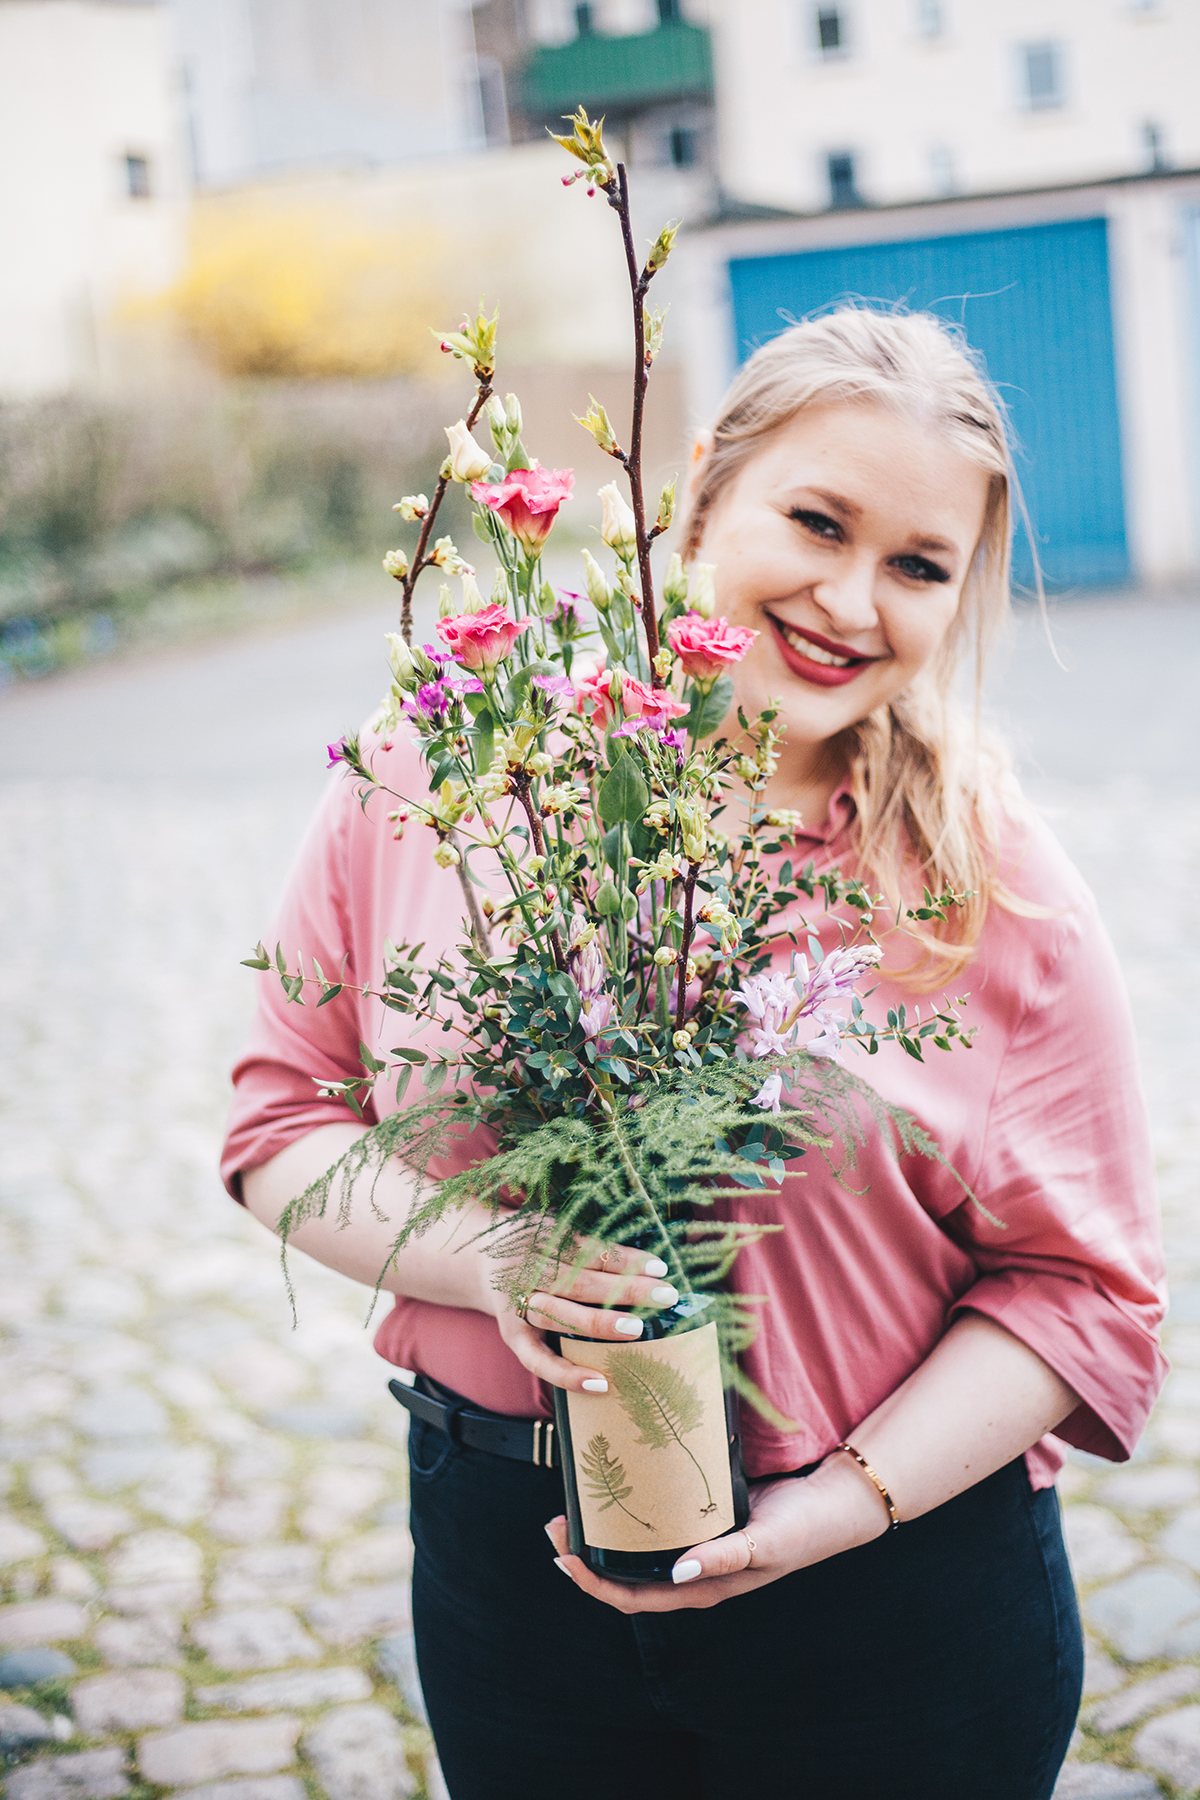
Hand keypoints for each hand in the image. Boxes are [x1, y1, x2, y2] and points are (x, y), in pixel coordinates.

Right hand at [491, 1239, 679, 1391]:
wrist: (479, 1258)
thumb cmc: (536, 1244)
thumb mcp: (556, 1227)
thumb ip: (592, 1242)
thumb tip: (649, 1263)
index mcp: (540, 1236)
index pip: (588, 1249)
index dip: (624, 1259)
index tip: (661, 1269)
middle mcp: (526, 1269)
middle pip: (579, 1281)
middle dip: (625, 1289)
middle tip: (665, 1297)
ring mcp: (516, 1304)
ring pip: (559, 1315)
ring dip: (599, 1323)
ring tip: (636, 1329)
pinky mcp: (512, 1335)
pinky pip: (538, 1360)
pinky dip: (567, 1374)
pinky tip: (600, 1383)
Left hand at [545, 1456, 890, 1611]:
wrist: (830, 1504)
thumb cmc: (799, 1528)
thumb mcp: (764, 1542)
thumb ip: (726, 1557)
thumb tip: (679, 1574)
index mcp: (700, 1588)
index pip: (633, 1598)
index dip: (594, 1583)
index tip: (565, 1557)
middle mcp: (689, 1573)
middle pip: (623, 1578)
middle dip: (584, 1559)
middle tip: (556, 1525)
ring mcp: (692, 1549)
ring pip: (634, 1552)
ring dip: (600, 1537)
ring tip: (572, 1508)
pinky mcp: (699, 1522)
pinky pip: (653, 1524)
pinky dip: (627, 1514)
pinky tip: (614, 1489)